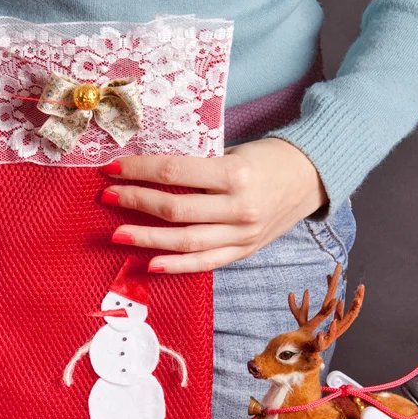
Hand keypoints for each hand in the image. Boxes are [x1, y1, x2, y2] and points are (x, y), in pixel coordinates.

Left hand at [101, 138, 327, 272]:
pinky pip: (206, 262)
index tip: (112, 168)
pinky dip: (177, 266)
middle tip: (107, 197)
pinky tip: (150, 264)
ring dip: (147, 238)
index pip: (175, 172)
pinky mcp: (244, 251)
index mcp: (235, 174)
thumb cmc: (267, 158)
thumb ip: (198, 168)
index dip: (139, 170)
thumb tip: (148, 174)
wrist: (311, 177)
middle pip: (175, 208)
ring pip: (186, 240)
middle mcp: (239, 207)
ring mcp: (242, 234)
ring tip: (117, 234)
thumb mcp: (234, 152)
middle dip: (135, 202)